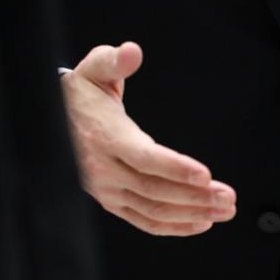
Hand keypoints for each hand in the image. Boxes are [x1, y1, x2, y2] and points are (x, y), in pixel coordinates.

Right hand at [61, 42, 235, 235]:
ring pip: (152, 209)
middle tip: (228, 198)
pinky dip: (171, 227)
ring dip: (190, 214)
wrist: (51, 120)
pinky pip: (141, 220)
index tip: (205, 175)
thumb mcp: (95, 68)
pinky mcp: (109, 201)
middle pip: (154, 189)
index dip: (175, 168)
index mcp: (105, 137)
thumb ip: (115, 60)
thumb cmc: (81, 95)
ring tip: (223, 211)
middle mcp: (103, 168)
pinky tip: (198, 223)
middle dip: (195, 197)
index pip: (143, 157)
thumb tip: (131, 52)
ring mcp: (105, 189)